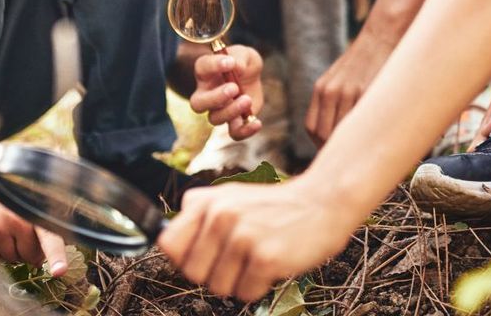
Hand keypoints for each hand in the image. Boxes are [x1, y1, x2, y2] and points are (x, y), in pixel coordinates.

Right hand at [0, 175, 68, 275]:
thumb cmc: (14, 192)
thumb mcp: (37, 197)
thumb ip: (48, 224)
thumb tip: (45, 261)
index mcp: (37, 211)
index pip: (49, 238)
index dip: (56, 256)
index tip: (59, 271)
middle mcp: (16, 219)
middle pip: (31, 256)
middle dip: (31, 250)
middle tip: (22, 231)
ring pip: (11, 259)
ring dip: (11, 251)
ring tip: (5, 227)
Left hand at [158, 175, 358, 300]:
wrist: (324, 202)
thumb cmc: (276, 207)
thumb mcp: (232, 196)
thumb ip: (199, 214)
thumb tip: (167, 243)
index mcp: (208, 202)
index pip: (169, 245)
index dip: (184, 257)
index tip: (204, 256)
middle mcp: (221, 216)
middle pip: (192, 273)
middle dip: (214, 273)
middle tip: (238, 259)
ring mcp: (243, 237)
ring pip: (218, 288)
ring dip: (238, 282)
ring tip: (256, 259)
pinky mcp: (265, 257)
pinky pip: (246, 293)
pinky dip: (259, 287)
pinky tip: (272, 265)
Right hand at [189, 45, 264, 138]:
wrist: (251, 77)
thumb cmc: (243, 63)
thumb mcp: (245, 55)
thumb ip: (240, 58)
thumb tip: (235, 66)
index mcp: (206, 72)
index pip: (202, 67)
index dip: (213, 65)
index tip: (229, 62)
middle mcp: (206, 93)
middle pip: (198, 103)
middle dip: (215, 97)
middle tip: (234, 88)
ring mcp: (218, 110)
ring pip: (215, 119)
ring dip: (231, 111)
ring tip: (247, 99)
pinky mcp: (234, 122)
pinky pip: (234, 133)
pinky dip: (245, 131)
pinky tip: (257, 123)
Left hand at [305, 23, 398, 145]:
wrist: (382, 35)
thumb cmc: (365, 60)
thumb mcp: (341, 78)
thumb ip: (334, 100)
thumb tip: (335, 132)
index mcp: (322, 89)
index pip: (313, 129)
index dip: (322, 145)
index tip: (334, 151)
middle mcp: (331, 91)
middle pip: (325, 135)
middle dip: (336, 149)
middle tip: (351, 156)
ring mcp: (349, 92)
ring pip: (343, 131)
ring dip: (352, 144)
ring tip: (364, 149)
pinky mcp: (367, 91)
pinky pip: (361, 121)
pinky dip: (367, 133)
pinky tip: (375, 135)